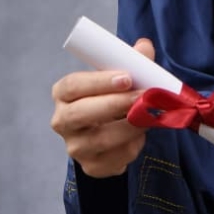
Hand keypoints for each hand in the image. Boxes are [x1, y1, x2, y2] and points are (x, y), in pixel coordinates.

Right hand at [50, 38, 154, 177]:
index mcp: (64, 93)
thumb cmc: (112, 95)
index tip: (127, 77)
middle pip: (81, 113)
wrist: (111, 130)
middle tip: (144, 96)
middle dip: (116, 104)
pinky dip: (134, 145)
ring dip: (131, 126)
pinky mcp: (92, 167)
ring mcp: (75, 147)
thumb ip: (133, 61)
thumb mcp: (120, 75)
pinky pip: (115, 158)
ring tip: (150, 114)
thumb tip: (144, 47)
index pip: (72, 85)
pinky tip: (142, 134)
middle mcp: (63, 121)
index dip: (99, 81)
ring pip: (101, 139)